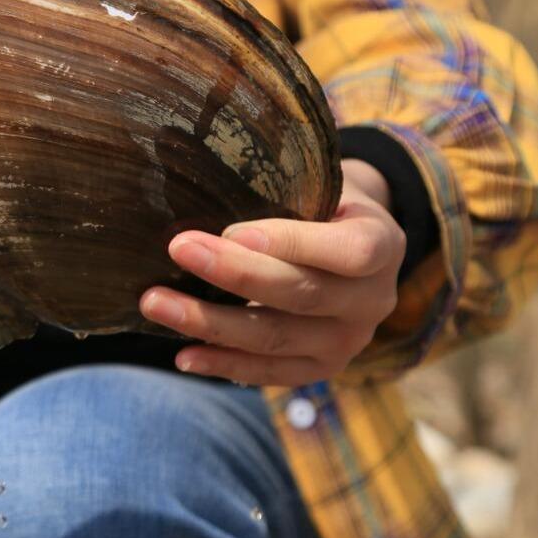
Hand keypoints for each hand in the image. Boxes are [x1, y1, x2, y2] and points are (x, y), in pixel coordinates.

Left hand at [139, 159, 404, 385]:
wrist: (354, 249)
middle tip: (178, 249)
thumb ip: (284, 182)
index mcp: (382, 244)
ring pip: (276, 338)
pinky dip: (224, 365)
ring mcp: (348, 342)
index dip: (291, 243)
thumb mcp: (322, 182)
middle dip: (234, 273)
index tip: (231, 229)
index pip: (347, 252)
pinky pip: (271, 374)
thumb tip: (198, 164)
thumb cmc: (324, 203)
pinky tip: (183, 356)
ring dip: (210, 323)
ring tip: (155, 302)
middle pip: (300, 294)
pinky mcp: (321, 368)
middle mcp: (372, 300)